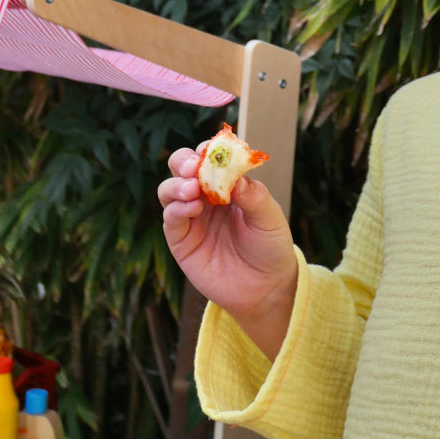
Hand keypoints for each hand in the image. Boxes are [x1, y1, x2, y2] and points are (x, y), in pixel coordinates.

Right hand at [158, 146, 297, 359]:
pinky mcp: (182, 242)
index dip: (208, 150)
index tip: (212, 150)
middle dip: (184, 161)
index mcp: (227, 184)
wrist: (266, 288)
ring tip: (193, 190)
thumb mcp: (269, 218)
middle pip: (182, 167)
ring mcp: (191, 218)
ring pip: (169, 190)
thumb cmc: (270, 246)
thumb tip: (234, 176)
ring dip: (177, 185)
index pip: (210, 157)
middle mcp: (205, 197)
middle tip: (195, 168)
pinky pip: (171, 219)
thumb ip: (253, 195)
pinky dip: (176, 209)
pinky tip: (192, 208)